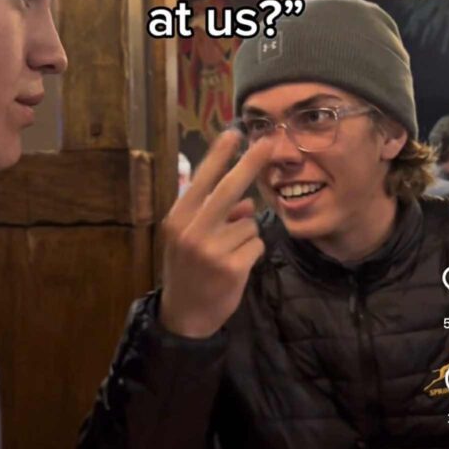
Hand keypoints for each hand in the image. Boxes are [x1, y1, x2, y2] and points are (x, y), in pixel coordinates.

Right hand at [159, 130, 272, 337]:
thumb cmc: (187, 270)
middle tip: (270, 142)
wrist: (184, 316)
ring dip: (246, 235)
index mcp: (178, 219)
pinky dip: (252, 253)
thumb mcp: (188, 238)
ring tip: (228, 254)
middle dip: (251, 163)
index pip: (201, 180)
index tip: (233, 133)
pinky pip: (256, 244)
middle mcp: (193, 231)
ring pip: (249, 223)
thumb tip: (247, 203)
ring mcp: (213, 250)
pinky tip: (236, 267)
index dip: (219, 156)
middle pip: (230, 189)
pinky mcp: (233, 267)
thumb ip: (212, 216)